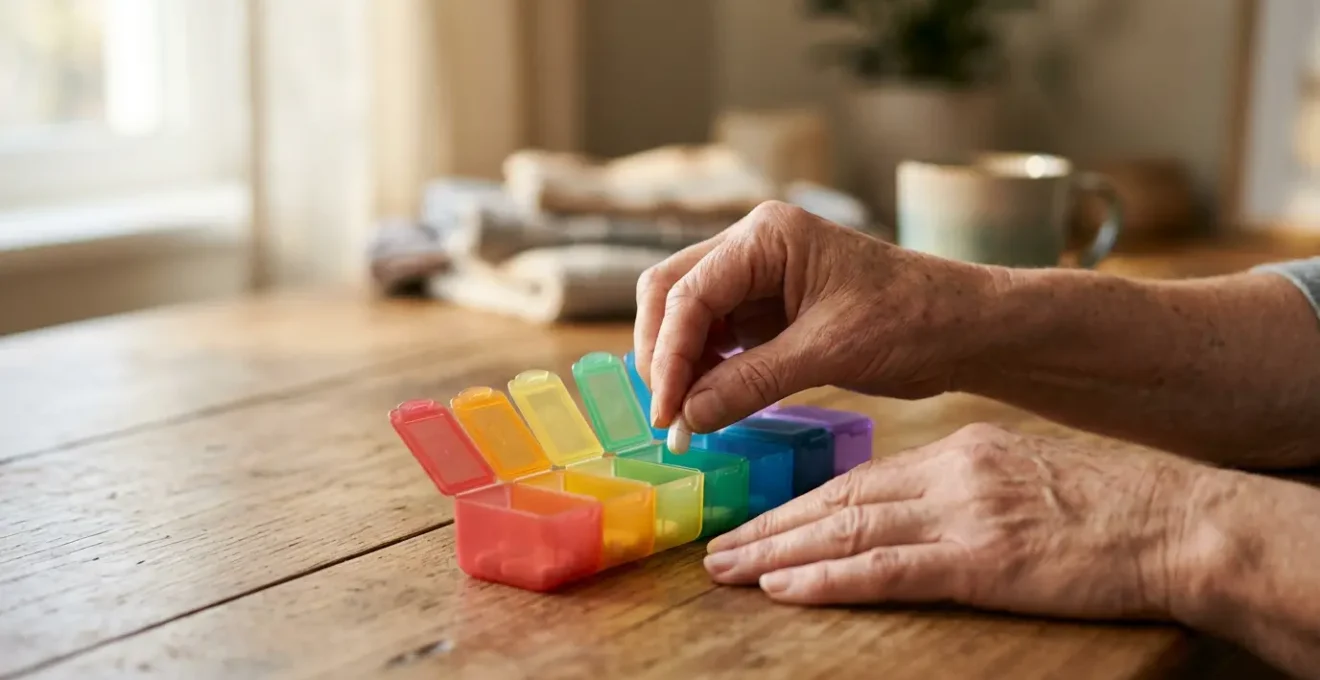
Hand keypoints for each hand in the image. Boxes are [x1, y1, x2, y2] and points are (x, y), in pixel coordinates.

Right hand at [634, 201, 997, 432]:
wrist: (965, 327)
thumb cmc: (912, 320)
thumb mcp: (829, 352)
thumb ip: (751, 382)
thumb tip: (686, 418)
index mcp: (766, 236)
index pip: (688, 293)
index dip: (668, 355)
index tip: (665, 413)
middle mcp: (752, 247)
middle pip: (671, 293)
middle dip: (661, 354)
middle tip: (666, 416)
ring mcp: (756, 277)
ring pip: (686, 316)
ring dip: (678, 366)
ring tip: (684, 420)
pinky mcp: (766, 310)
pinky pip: (715, 338)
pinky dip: (703, 372)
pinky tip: (707, 407)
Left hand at [702, 423, 1209, 620]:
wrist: (1178, 522)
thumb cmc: (1110, 507)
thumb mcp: (1024, 475)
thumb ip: (964, 485)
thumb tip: (908, 506)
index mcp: (957, 453)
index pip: (858, 480)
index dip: (798, 505)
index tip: (755, 522)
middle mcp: (949, 475)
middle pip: (837, 502)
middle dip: (770, 528)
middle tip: (716, 549)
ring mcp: (964, 515)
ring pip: (846, 532)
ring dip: (778, 553)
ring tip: (728, 569)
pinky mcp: (983, 560)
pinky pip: (888, 569)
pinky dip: (828, 579)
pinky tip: (784, 585)